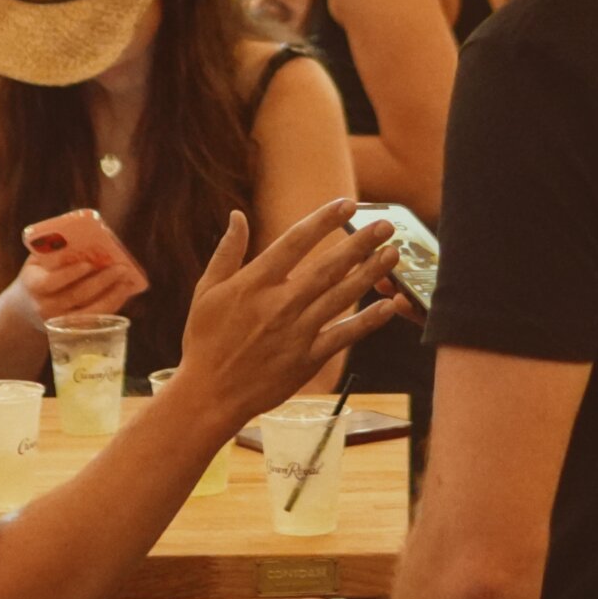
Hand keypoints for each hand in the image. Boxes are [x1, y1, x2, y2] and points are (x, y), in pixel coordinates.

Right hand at [18, 229, 143, 321]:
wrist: (25, 308)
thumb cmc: (38, 274)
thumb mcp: (38, 260)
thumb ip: (56, 250)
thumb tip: (89, 235)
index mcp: (33, 285)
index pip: (52, 281)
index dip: (71, 273)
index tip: (89, 263)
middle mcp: (45, 307)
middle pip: (76, 296)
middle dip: (101, 281)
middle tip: (121, 268)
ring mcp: (59, 322)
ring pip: (89, 312)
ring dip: (111, 296)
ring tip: (127, 280)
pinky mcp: (72, 330)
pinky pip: (95, 319)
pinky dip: (112, 305)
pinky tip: (124, 292)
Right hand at [172, 200, 400, 430]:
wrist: (210, 394)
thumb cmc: (205, 340)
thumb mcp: (206, 291)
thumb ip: (227, 252)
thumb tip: (238, 215)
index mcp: (254, 283)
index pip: (295, 242)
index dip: (323, 221)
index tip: (347, 204)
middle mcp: (280, 304)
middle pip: (328, 267)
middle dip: (359, 243)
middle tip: (386, 225)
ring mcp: (296, 332)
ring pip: (341, 297)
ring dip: (369, 274)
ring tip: (392, 254)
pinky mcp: (308, 359)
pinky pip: (343, 336)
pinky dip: (367, 322)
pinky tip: (387, 306)